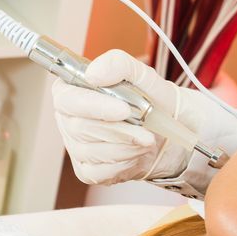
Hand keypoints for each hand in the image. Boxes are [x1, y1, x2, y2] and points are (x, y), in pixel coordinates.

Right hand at [52, 49, 191, 184]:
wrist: (169, 130)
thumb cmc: (152, 99)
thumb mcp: (141, 74)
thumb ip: (118, 64)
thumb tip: (93, 73)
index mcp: (73, 91)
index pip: (67, 100)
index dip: (94, 106)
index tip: (123, 109)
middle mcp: (69, 120)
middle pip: (80, 128)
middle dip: (119, 130)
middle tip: (146, 128)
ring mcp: (76, 148)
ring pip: (92, 152)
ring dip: (127, 146)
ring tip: (146, 138)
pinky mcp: (89, 171)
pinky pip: (100, 172)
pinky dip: (126, 162)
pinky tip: (137, 153)